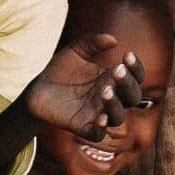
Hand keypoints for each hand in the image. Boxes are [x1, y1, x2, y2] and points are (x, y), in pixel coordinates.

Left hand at [24, 34, 145, 142]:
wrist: (38, 88)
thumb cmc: (61, 69)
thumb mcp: (76, 50)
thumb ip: (93, 42)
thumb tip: (112, 40)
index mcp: (113, 80)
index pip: (135, 77)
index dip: (136, 67)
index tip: (127, 54)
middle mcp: (110, 99)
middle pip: (132, 97)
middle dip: (128, 84)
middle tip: (117, 70)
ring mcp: (98, 114)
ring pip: (118, 117)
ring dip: (115, 104)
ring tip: (105, 90)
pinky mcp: (83, 127)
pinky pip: (98, 134)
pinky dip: (102, 128)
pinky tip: (101, 118)